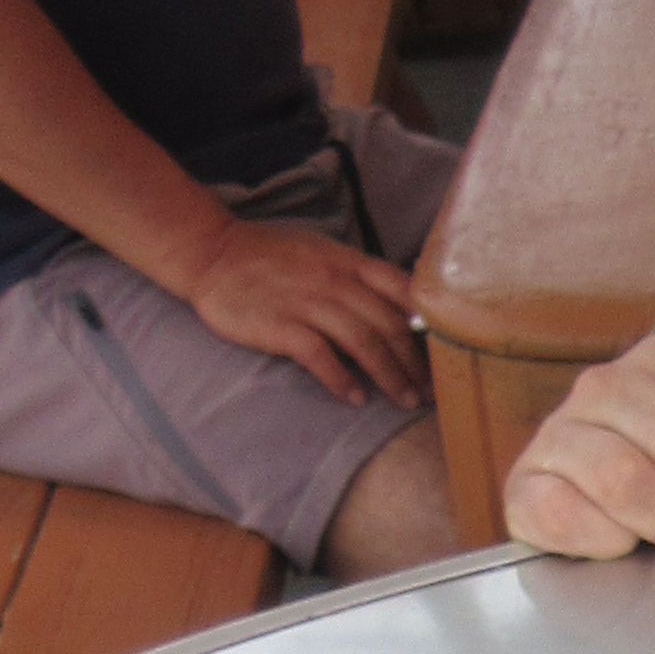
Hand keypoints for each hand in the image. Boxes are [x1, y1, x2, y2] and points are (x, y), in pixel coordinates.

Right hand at [186, 217, 425, 405]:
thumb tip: (400, 305)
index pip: (403, 291)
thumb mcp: (322, 252)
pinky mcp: (279, 324)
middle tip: (429, 392)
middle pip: (389, 324)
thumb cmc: (270, 257)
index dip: (429, 325)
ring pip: (363, 342)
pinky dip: (341, 380)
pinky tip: (355, 398)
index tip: (443, 355)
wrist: (211, 253)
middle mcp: (333, 280)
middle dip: (415, 362)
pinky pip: (320, 356)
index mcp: (348, 262)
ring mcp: (306, 301)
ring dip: (389, 376)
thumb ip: (359, 275)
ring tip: (404, 401)